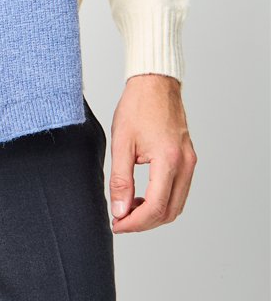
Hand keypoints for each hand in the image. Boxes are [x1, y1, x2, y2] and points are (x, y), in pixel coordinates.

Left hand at [109, 73, 196, 233]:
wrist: (154, 82)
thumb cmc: (137, 106)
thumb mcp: (122, 142)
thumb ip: (120, 179)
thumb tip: (120, 211)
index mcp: (168, 159)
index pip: (156, 207)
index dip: (135, 222)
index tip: (117, 224)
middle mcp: (185, 164)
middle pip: (169, 212)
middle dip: (144, 222)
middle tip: (120, 220)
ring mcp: (189, 162)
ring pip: (176, 204)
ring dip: (154, 213)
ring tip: (129, 208)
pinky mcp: (188, 158)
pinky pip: (179, 190)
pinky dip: (163, 200)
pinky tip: (142, 195)